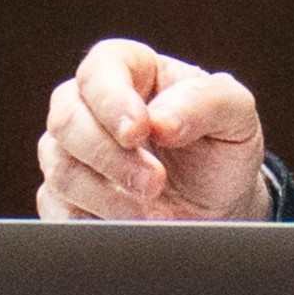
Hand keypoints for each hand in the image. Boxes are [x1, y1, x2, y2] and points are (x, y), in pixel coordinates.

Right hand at [37, 38, 272, 221]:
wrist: (219, 207)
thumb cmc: (222, 150)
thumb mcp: (236, 115)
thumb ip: (206, 101)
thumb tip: (160, 121)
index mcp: (131, 71)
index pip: (99, 69)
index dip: (111, 100)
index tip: (139, 131)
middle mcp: (91, 106)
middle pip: (66, 119)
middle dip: (111, 157)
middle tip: (154, 183)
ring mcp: (71, 151)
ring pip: (59, 167)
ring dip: (106, 195)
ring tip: (151, 212)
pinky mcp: (64, 195)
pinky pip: (57, 208)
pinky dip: (94, 220)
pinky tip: (127, 225)